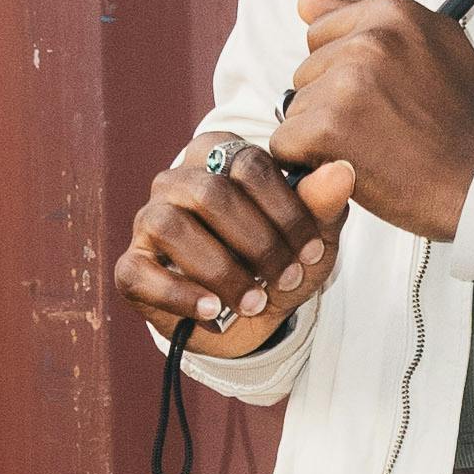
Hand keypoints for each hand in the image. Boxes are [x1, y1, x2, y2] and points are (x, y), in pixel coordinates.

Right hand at [113, 130, 348, 352]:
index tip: (311, 251)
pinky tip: (213, 309)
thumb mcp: (310, 236)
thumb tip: (342, 171)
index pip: (249, 164)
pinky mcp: (131, 267)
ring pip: (171, 226)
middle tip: (287, 278)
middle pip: (210, 193)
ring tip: (254, 301)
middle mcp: (176, 181)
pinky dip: (181, 294)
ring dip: (221, 270)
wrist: (251, 317)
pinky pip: (142, 273)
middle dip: (258, 243)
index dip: (286, 211)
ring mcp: (147, 221)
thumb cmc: (278, 261)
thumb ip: (321, 203)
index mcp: (217, 156)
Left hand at [276, 0, 473, 243]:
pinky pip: (286, 143)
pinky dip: (307, 162)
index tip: (374, 93)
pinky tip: (348, 164)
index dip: (341, 70)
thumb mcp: (436, 44)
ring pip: (295, 108)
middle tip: (378, 125)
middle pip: (306, 71)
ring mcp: (346, 84)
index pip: (321, 32)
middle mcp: (369, 41)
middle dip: (329, 101)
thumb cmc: (458, 119)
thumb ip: (365, 15)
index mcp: (393, 14)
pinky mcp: (327, 128)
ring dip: (320, 133)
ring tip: (369, 146)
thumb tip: (305, 3)